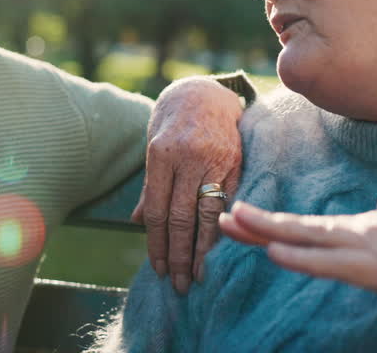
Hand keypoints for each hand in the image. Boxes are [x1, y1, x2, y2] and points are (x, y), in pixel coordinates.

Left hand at [132, 77, 243, 293]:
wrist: (205, 92)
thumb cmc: (172, 122)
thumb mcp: (152, 147)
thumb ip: (151, 186)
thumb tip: (139, 222)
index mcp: (161, 154)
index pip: (159, 210)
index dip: (157, 243)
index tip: (157, 268)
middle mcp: (188, 158)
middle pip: (183, 217)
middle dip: (178, 255)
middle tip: (177, 284)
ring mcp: (215, 160)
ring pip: (209, 214)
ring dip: (202, 250)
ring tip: (197, 276)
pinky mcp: (236, 163)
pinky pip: (229, 202)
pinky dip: (223, 228)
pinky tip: (219, 249)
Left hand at [219, 195, 376, 311]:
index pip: (324, 227)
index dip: (285, 223)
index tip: (252, 218)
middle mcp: (374, 230)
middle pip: (306, 227)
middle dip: (262, 222)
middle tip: (223, 215)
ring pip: (311, 238)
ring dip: (268, 230)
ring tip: (230, 222)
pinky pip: (335, 263)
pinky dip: (301, 257)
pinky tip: (272, 250)